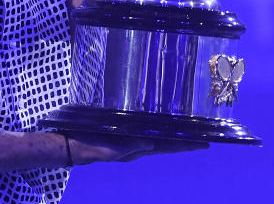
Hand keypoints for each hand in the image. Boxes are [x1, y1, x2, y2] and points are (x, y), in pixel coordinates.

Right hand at [67, 133, 207, 164]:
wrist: (68, 145)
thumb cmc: (86, 146)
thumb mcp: (108, 149)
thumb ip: (128, 147)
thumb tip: (150, 143)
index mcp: (135, 149)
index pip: (166, 147)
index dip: (186, 145)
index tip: (205, 144)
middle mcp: (136, 146)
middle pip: (167, 143)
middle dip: (186, 141)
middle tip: (206, 137)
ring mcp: (130, 141)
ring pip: (158, 138)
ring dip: (173, 136)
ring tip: (189, 131)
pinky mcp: (122, 134)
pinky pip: (144, 131)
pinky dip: (155, 129)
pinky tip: (159, 124)